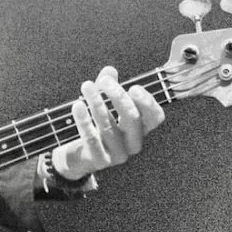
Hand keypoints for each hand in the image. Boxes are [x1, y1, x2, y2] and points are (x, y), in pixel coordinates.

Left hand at [51, 66, 164, 180]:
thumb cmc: (95, 129)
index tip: (133, 87)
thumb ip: (107, 87)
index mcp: (139, 129)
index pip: (155, 117)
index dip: (147, 102)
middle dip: (118, 96)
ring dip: (97, 103)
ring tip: (86, 86)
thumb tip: (110, 70)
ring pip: (109, 126)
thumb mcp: (103, 105)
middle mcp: (133, 144)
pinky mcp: (99, 160)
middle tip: (103, 81)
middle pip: (132, 118)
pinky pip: (92, 138)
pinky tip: (77, 106)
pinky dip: (84, 120)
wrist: (77, 159)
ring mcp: (117, 154)